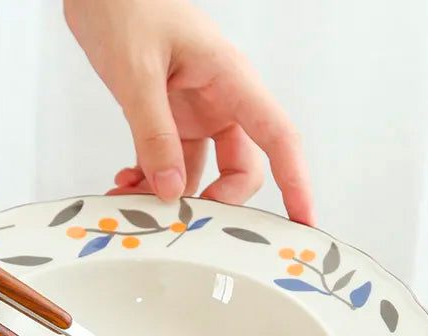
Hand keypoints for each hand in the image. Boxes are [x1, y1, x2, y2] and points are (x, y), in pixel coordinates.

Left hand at [64, 0, 313, 224]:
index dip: (295, 182)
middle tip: (180, 219)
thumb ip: (154, 134)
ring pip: (200, 171)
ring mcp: (193, 112)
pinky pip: (167, 162)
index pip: (278, 137)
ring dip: (170, 194)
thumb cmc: (125, 7)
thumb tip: (171, 191)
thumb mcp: (136, 73)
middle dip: (217, 200)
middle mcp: (219, 100)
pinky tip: (125, 182)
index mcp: (229, 79)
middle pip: (241, 167)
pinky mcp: (166, 118)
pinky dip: (149, 179)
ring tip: (133, 201)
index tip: (303, 222)